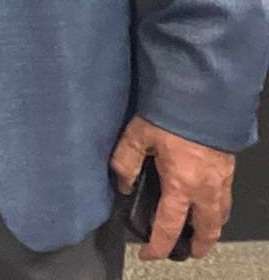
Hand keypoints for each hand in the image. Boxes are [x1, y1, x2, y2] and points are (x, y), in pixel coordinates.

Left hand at [111, 114, 233, 259]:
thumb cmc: (170, 115)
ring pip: (220, 216)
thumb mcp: (136, 135)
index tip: (147, 254)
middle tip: (186, 251)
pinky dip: (218, 210)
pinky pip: (225, 199)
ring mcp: (221, 180)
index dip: (158, 245)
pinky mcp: (228, 169)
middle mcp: (206, 189)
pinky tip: (207, 203)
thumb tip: (123, 184)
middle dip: (197, 245)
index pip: (169, 226)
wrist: (204, 96)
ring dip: (210, 229)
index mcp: (181, 185)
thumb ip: (125, 162)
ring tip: (198, 232)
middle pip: (206, 229)